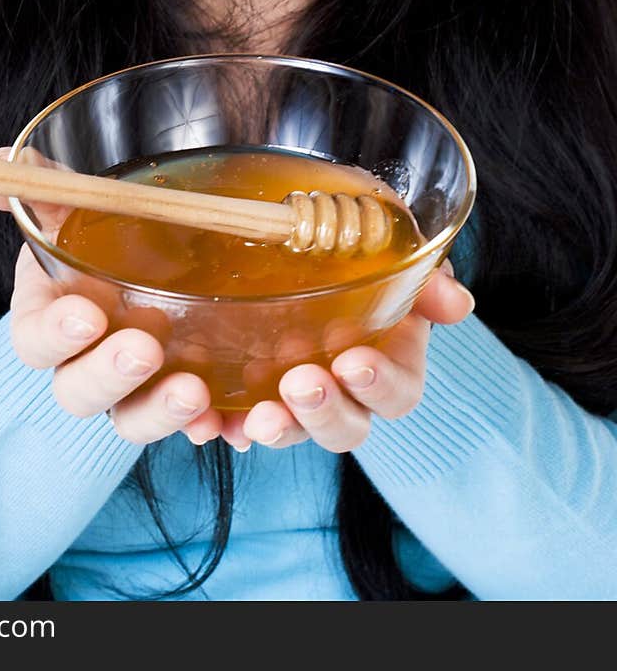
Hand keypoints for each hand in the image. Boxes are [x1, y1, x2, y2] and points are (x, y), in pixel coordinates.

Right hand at [0, 149, 224, 445]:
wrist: (147, 258)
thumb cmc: (98, 236)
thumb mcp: (73, 206)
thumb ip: (45, 184)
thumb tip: (9, 160)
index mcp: (47, 319)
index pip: (34, 342)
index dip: (54, 335)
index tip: (87, 313)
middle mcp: (82, 365)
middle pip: (79, 393)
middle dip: (110, 375)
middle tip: (145, 348)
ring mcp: (129, 391)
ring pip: (130, 420)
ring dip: (158, 413)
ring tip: (194, 391)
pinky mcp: (173, 400)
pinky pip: (186, 429)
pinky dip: (203, 428)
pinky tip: (226, 420)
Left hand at [218, 263, 474, 452]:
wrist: (302, 239)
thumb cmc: (360, 248)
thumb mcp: (396, 249)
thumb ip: (427, 275)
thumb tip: (457, 303)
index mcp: (388, 362)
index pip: (396, 394)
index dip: (379, 386)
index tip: (353, 362)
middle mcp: (344, 392)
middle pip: (346, 428)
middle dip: (324, 413)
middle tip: (301, 383)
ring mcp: (296, 397)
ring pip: (294, 432)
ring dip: (279, 429)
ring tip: (258, 417)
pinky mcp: (250, 391)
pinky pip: (239, 422)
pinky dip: (226, 426)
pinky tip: (213, 422)